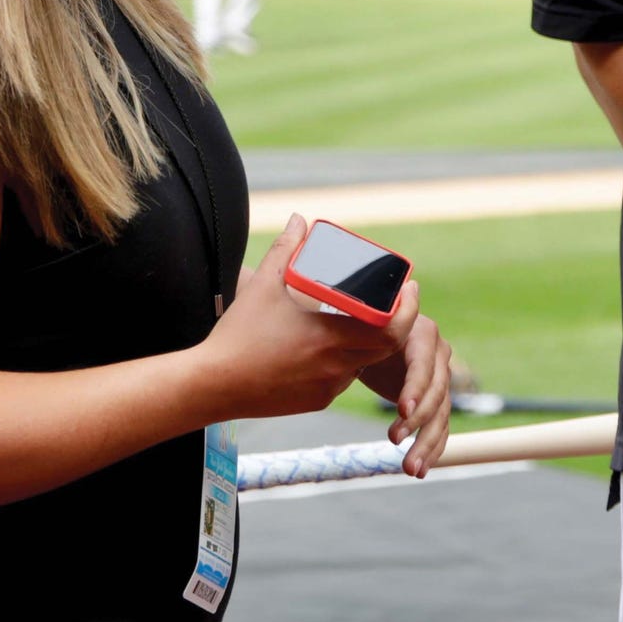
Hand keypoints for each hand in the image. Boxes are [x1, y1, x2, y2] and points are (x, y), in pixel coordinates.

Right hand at [192, 216, 405, 422]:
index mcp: (330, 337)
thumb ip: (286, 249)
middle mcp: (336, 366)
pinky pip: (343, 380)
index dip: (408, 310)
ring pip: (364, 364)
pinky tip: (329, 347)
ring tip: (359, 319)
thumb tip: (299, 219)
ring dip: (369, 343)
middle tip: (395, 301)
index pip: (392, 330)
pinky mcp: (316, 402)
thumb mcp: (263, 285)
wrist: (213, 385)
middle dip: (395, 324)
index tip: (409, 289)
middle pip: (387, 348)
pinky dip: (345, 362)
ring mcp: (327, 388)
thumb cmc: (238, 335)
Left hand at [353, 277, 453, 476]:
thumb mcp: (360, 318)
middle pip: (436, 392)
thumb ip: (366, 313)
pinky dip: (431, 449)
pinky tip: (419, 469)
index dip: (415, 387)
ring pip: (440, 415)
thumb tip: (367, 293)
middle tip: (394, 441)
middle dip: (418, 421)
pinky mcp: (434, 400)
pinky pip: (439, 427)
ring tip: (410, 469)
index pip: (424, 363)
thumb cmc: (359, 323)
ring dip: (427, 443)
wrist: (367, 336)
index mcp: (422, 332)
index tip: (400, 411)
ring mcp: (439, 379)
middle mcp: (438, 355)